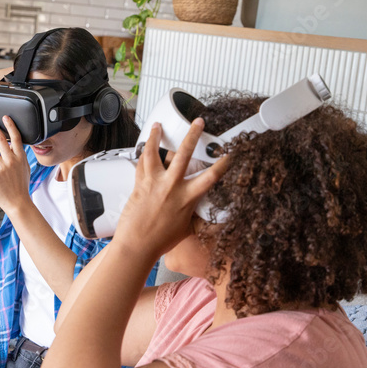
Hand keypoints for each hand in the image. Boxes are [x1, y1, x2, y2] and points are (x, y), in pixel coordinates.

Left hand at [0, 116, 32, 216]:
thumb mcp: (25, 169)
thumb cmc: (21, 187)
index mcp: (20, 158)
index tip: (5, 118)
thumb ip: (19, 157)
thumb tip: (12, 147)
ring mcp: (2, 166)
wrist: (18, 202)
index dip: (10, 126)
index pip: (16, 137)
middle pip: (1, 139)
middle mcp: (11, 160)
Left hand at [112, 118, 228, 258]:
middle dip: (193, 135)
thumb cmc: (160, 241)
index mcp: (187, 199)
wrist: (137, 246)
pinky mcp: (139, 184)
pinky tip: (144, 146)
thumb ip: (195, 217)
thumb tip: (205, 216)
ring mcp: (154, 183)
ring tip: (158, 125)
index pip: (211, 177)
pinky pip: (141, 163)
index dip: (222, 164)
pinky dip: (143, 153)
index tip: (230, 154)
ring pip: (155, 152)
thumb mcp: (185, 229)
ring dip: (156, 136)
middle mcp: (171, 187)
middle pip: (185, 154)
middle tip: (199, 122)